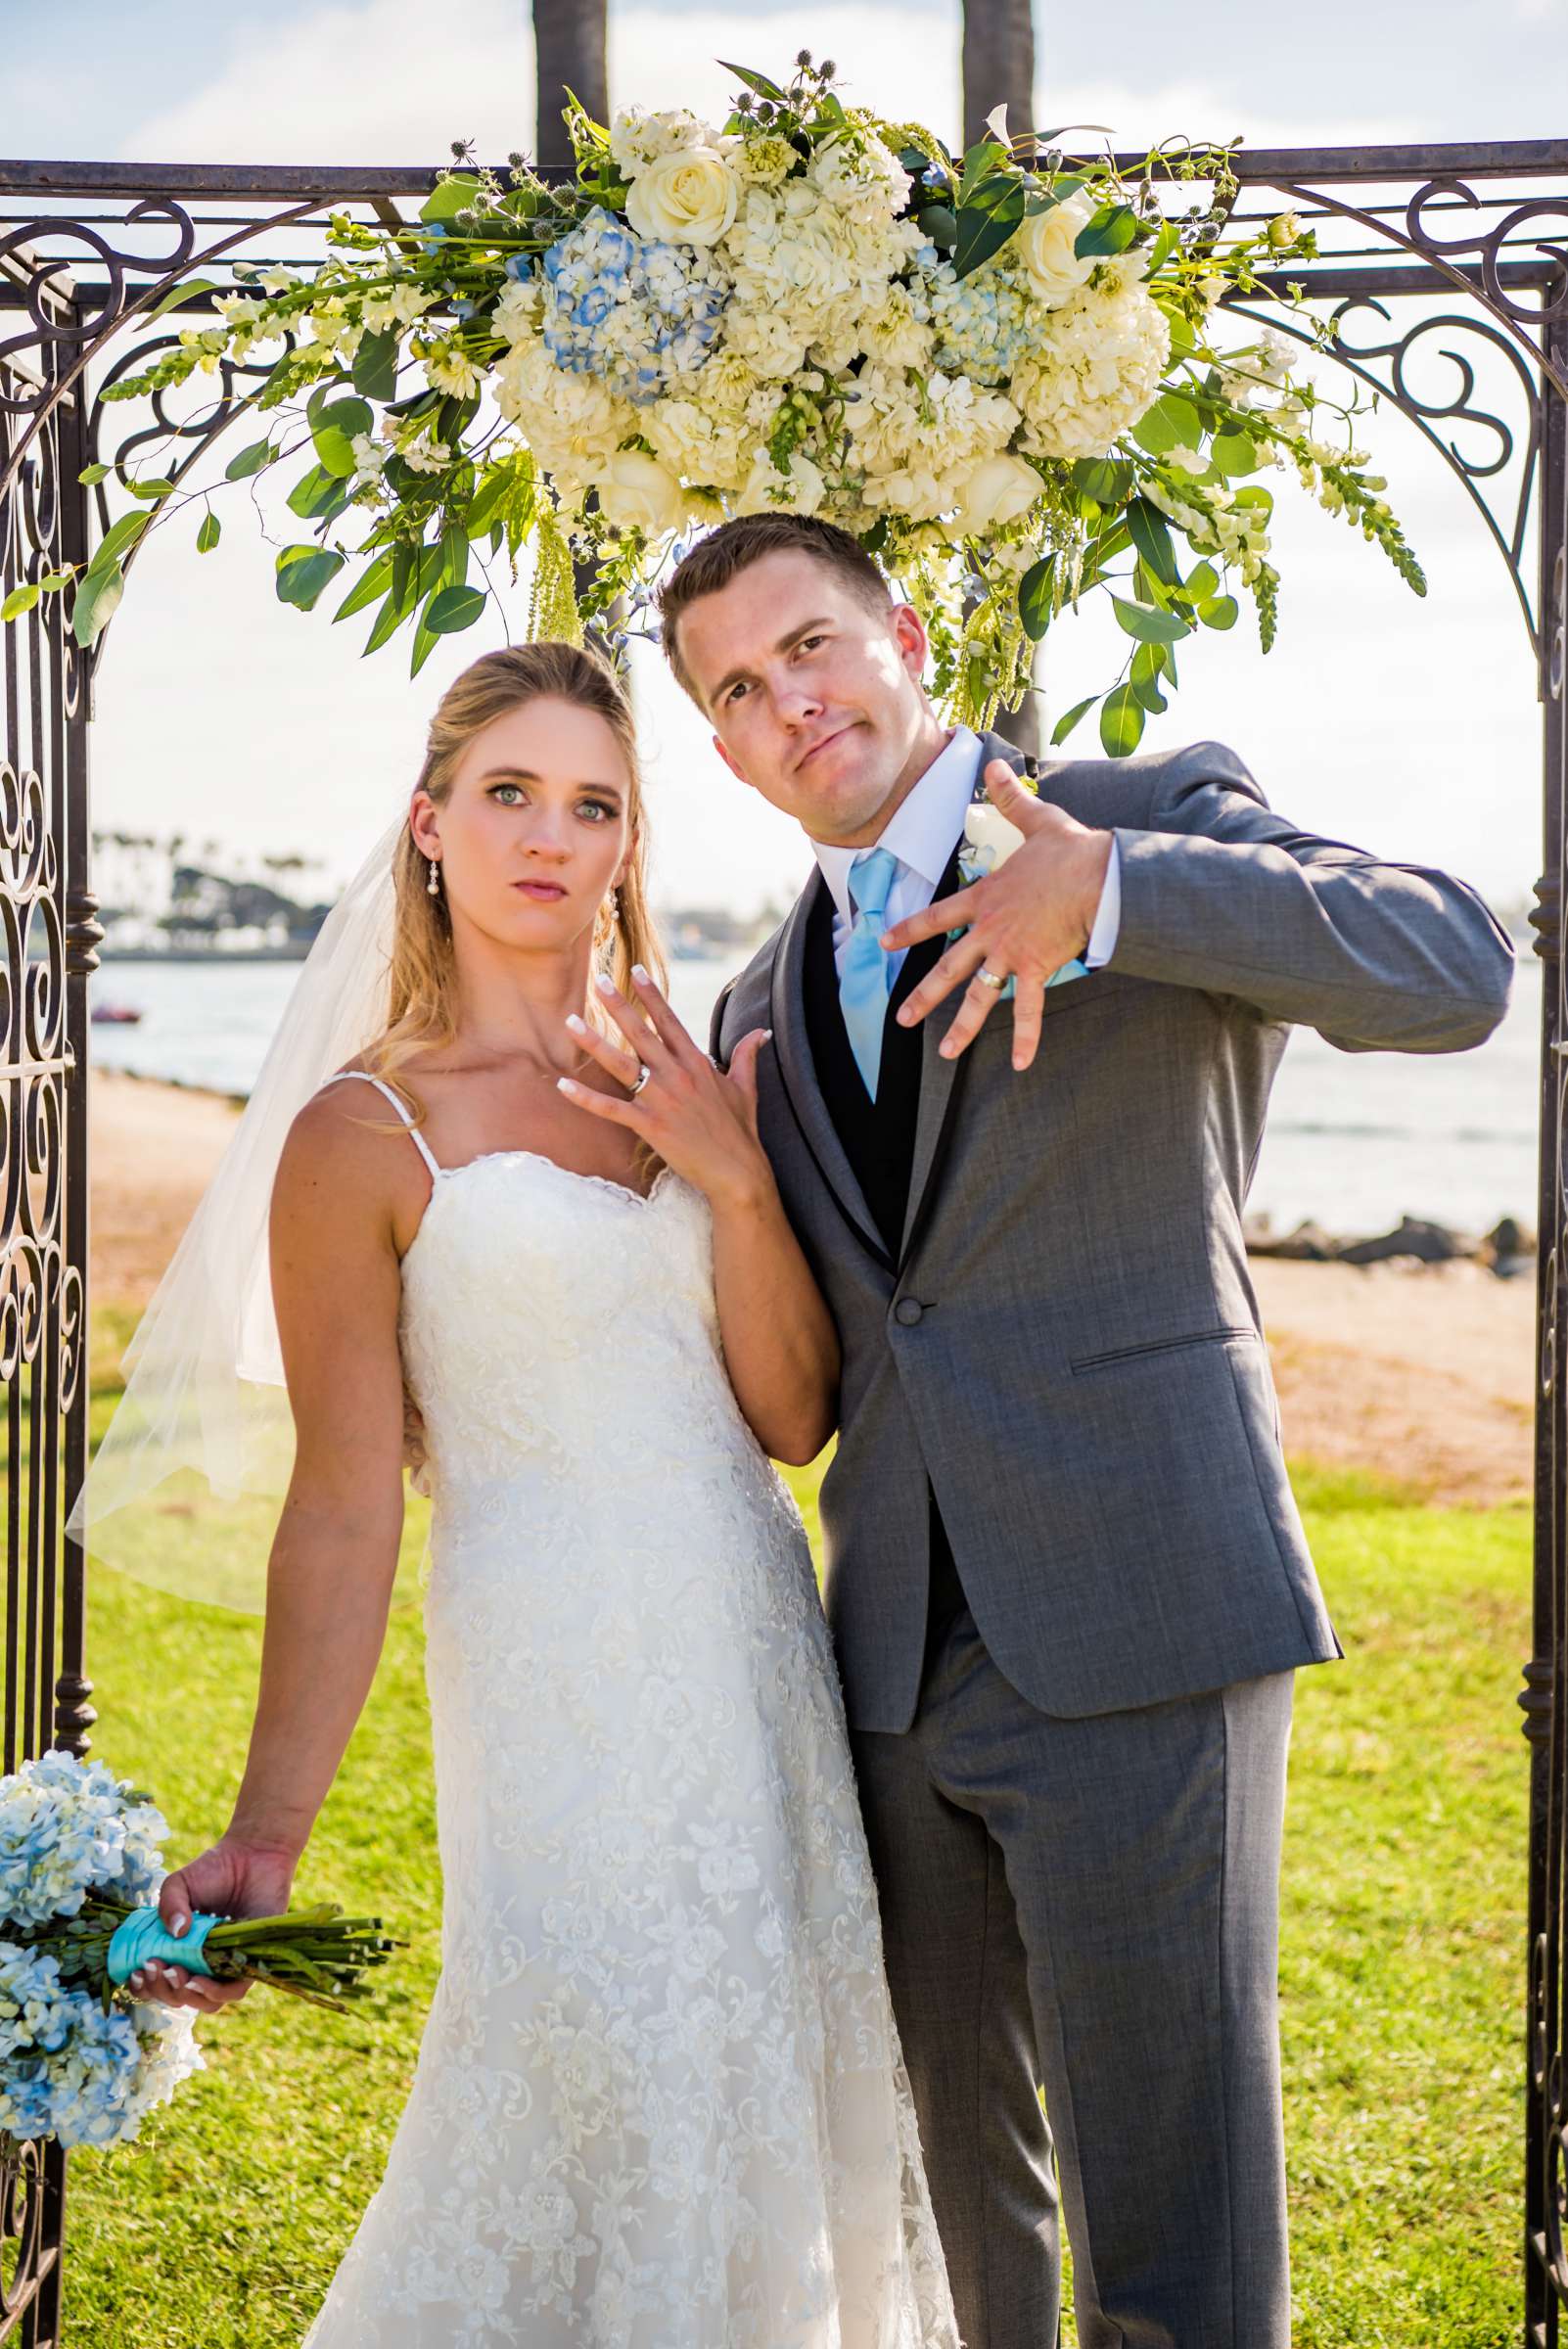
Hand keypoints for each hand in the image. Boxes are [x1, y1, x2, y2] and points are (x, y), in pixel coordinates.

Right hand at [125, 1834, 299, 2014]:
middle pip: (179, 1998)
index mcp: (179, 1953)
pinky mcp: (251, 1962)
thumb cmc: (213, 1870)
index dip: (144, 1987)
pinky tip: (198, 1978)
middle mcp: (202, 1965)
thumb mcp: (179, 1884)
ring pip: (206, 2003)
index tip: (136, 1972)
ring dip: (186, 1996)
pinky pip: (234, 1991)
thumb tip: (176, 1933)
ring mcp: (226, 1966)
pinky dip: (214, 1991)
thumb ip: (168, 1905)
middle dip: (161, 1990)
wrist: (251, 1855)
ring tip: (175, 1973)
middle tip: (155, 1966)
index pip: (157, 1985)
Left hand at [558, 966, 775, 1213]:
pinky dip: (586, 1098)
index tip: (636, 972)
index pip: (670, 1021)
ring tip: (570, 1021)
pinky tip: (562, 1085)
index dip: (651, 995)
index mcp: (697, 1063)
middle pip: (641, 1033)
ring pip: (621, 1064)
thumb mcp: (747, 1088)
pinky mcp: (650, 1125)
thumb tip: (762, 1032)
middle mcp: (677, 1075)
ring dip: (593, 1042)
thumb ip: (747, 1055)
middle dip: (618, 1005)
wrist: (737, 1171)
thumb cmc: (741, 1131)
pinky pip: (611, 1108)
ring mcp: (662, 1100)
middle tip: (597, 980)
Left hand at [878, 759, 1112, 1071]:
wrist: (1099, 876)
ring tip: (945, 1052)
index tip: (884, 941)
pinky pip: (1030, 1009)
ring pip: (979, 996)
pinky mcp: (1037, 968)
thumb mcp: (1036, 819)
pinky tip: (1022, 1065)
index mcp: (984, 898)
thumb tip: (992, 763)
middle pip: (948, 968)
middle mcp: (989, 930)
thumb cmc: (1071, 850)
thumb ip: (1009, 797)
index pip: (936, 916)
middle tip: (900, 1019)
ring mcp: (1010, 953)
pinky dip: (1028, 1037)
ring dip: (962, 1027)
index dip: (908, 929)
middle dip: (923, 995)